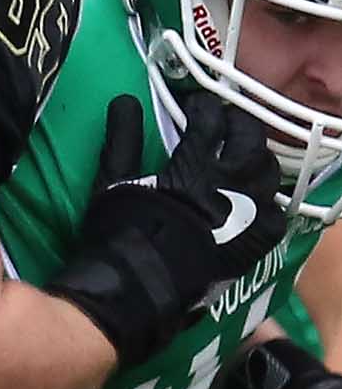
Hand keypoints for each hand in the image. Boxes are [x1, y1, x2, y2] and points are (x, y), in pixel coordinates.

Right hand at [46, 93, 287, 367]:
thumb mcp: (112, 183)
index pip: (210, 120)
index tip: (192, 104)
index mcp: (193, 168)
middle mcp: (230, 185)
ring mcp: (249, 212)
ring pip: (268, 170)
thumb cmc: (121, 233)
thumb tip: (125, 100)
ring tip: (239, 156)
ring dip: (255, 156)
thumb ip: (122, 139)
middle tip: (222, 123)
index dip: (202, 106)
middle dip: (236, 123)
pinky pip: (276, 211)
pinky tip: (252, 199)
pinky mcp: (258, 239)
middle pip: (250, 138)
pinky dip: (266, 199)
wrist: (139, 288)